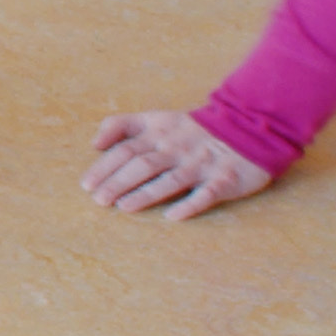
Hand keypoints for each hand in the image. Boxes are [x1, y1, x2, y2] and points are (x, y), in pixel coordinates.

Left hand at [84, 106, 274, 219]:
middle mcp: (178, 149)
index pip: (126, 149)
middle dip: (118, 182)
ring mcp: (202, 164)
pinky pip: (206, 194)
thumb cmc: (193, 129)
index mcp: (159, 133)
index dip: (104, 166)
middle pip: (143, 165)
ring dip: (146, 194)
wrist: (249, 126)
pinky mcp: (226, 180)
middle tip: (98, 200)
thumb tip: (94, 143)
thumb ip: (123, 125)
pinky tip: (171, 216)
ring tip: (124, 207)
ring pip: (170, 180)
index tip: (86, 185)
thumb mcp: (158, 119)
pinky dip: (189, 204)